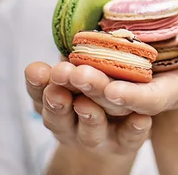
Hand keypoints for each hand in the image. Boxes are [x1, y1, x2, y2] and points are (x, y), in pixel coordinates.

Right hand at [24, 62, 151, 154]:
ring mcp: (98, 138)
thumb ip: (71, 57)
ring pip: (90, 131)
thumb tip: (65, 33)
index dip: (37, 84)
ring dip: (90, 115)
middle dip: (58, 99)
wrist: (124, 124)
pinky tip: (141, 119)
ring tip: (93, 100)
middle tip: (62, 76)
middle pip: (60, 117)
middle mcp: (72, 125)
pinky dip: (133, 130)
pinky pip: (128, 140)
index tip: (36, 69)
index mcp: (57, 102)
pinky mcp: (125, 145)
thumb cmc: (97, 82)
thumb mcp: (81, 67)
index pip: (40, 95)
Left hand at [51, 22, 177, 115]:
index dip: (132, 96)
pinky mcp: (95, 83)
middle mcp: (139, 100)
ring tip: (55, 70)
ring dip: (71, 86)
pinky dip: (57, 81)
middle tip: (74, 74)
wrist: (173, 54)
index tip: (112, 89)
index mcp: (168, 95)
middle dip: (94, 89)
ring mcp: (116, 93)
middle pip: (114, 101)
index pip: (150, 101)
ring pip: (89, 97)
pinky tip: (39, 70)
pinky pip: (73, 87)